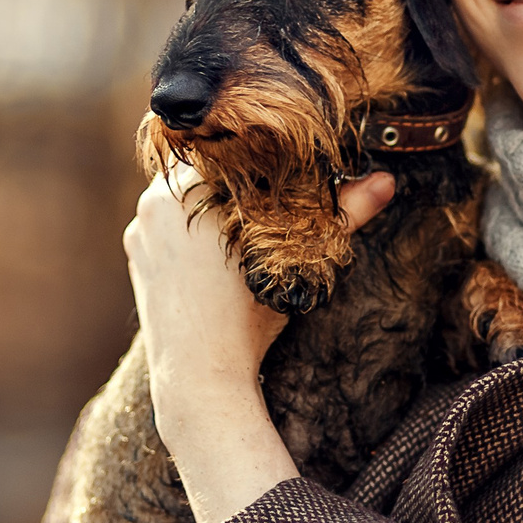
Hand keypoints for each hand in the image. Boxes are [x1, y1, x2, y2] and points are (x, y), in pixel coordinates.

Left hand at [123, 167, 395, 522]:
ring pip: (181, 194)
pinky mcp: (135, 251)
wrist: (198, 376)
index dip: (259, 154)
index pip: (229, 146)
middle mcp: (155, 199)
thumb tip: (387, 183)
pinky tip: (212, 249)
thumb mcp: (297, 261)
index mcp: (191, 187)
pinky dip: (186, 227)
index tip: (281, 165)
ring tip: (242, 222)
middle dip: (234, 177)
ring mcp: (140, 226)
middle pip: (203, 167)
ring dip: (208, 200)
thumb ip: (342, 215)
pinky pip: (163, 221)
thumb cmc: (248, 319)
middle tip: (266, 193)